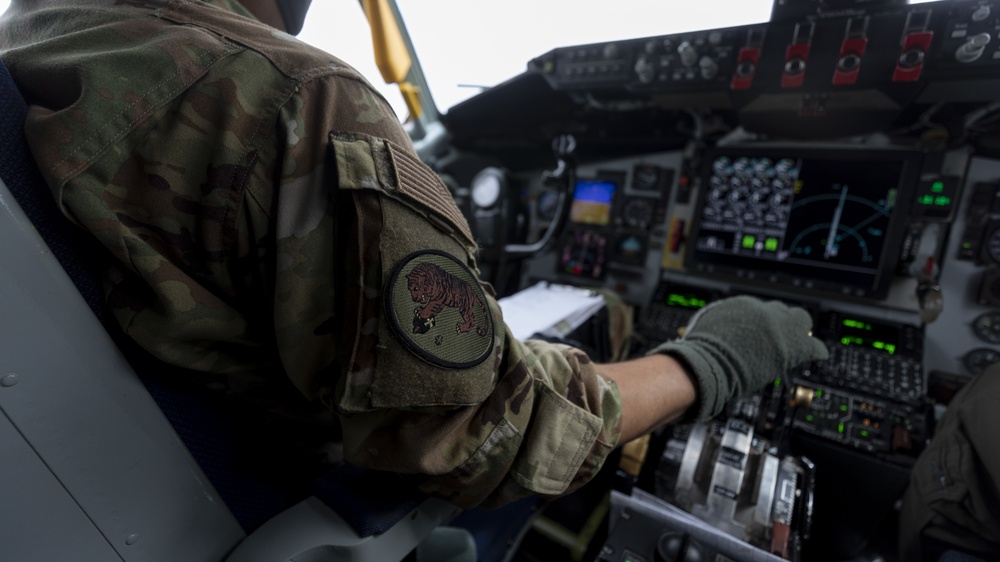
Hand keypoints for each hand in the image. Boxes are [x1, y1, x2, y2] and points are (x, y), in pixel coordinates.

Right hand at [649, 295, 828, 420]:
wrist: (706, 365)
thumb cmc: (699, 354)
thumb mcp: (705, 328)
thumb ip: (717, 324)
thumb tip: (716, 329)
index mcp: (741, 305)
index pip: (761, 309)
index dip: (764, 323)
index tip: (763, 332)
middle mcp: (762, 311)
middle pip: (783, 310)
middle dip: (784, 322)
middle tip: (783, 335)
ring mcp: (778, 327)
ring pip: (801, 321)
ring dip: (800, 332)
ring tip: (801, 342)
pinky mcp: (792, 346)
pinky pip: (815, 346)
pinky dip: (815, 351)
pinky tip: (816, 355)